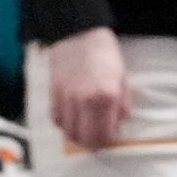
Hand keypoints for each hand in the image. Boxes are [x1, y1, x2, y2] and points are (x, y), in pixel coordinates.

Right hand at [48, 26, 127, 148]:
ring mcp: (66, 97)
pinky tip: (71, 118)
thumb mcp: (122, 79)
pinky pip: (55, 118)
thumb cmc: (105, 55)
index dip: (105, 143)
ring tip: (83, 129)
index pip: (102, 135)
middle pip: (83, 138)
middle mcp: (84, 100)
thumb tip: (118, 124)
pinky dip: (63, 123)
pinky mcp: (53, 92)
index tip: (107, 141)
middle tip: (95, 139)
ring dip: (76, 134)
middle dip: (90, 143)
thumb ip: (122, 105)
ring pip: (67, 131)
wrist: (79, 33)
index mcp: (106, 97)